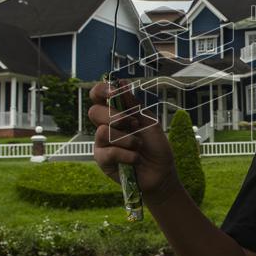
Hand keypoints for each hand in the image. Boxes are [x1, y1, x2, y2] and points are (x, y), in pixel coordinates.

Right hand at [87, 79, 177, 200]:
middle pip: (94, 112)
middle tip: (132, 124)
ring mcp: (102, 144)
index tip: (114, 91)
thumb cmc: (156, 147)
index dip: (101, 90)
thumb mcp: (149, 122)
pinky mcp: (103, 161)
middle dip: (115, 116)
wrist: (161, 173)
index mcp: (116, 113)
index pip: (98, 96)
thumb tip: (122, 83)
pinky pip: (109, 152)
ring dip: (126, 138)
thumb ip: (134, 105)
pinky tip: (136, 159)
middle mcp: (106, 126)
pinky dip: (127, 154)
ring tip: (138, 146)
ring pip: (102, 132)